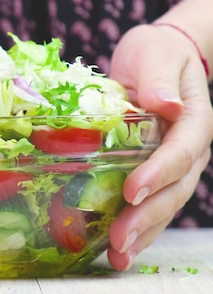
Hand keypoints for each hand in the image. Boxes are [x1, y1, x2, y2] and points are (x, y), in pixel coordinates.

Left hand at [107, 24, 212, 269]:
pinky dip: (136, 227)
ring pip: (164, 205)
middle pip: (174, 189)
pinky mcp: (155, 173)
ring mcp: (174, 165)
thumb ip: (158, 77)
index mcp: (193, 120)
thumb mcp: (156, 54)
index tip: (132, 190)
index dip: (159, 173)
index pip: (180, 152)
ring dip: (142, 233)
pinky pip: (151, 204)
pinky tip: (115, 249)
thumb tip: (164, 102)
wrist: (159, 58)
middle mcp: (189, 149)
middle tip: (118, 239)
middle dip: (147, 216)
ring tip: (117, 257)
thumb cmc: (156, 53)